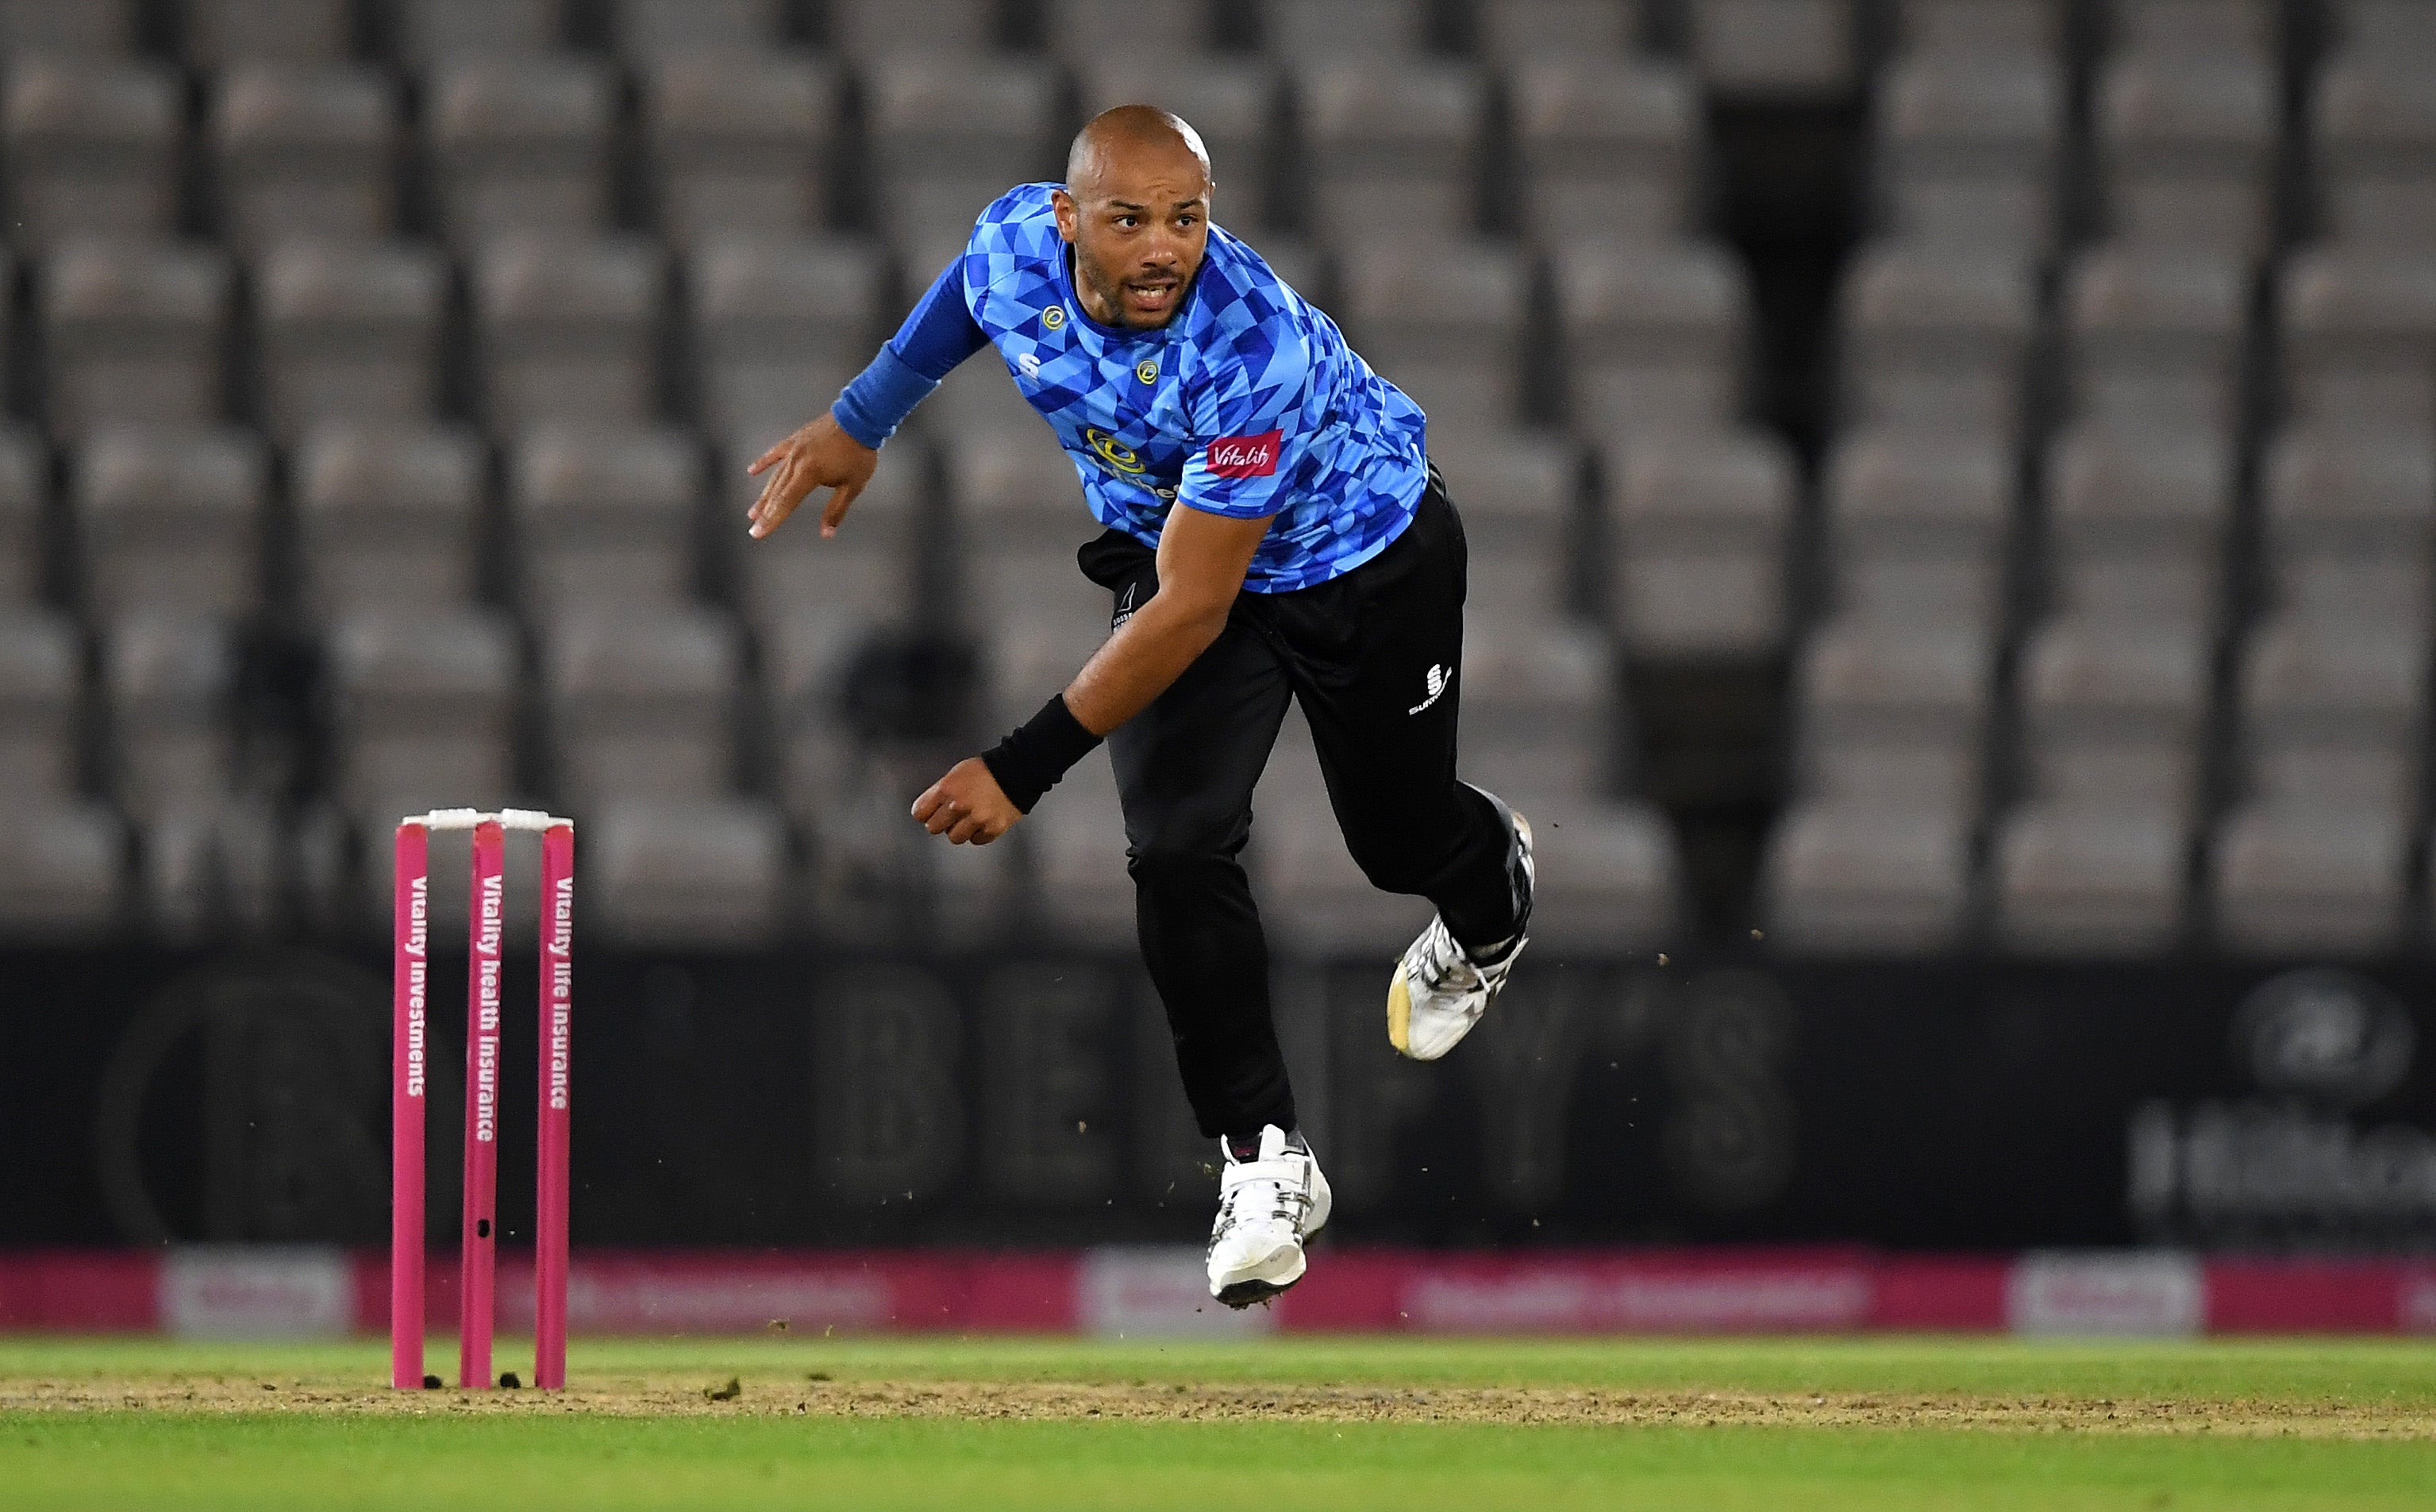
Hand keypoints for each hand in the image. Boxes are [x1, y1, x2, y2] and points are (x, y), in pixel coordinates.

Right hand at [745, 412, 878, 538]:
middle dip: (765, 512)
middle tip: (753, 527)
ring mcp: (794, 449)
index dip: (771, 520)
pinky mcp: (795, 439)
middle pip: (776, 492)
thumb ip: (836, 510)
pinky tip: (751, 471)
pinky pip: (775, 453)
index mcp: (808, 474)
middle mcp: (796, 462)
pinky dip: (763, 462)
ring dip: (764, 495)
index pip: (785, 502)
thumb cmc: (858, 453)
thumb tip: (826, 533)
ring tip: (754, 511)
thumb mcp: (852, 486)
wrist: (859, 418)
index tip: (758, 532)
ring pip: (774, 476)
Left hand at [911, 758, 1022, 844]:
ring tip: (970, 819)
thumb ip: (940, 790)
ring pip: (955, 838)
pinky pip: (976, 840)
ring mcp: (976, 819)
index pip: (920, 813)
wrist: (1017, 772)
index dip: (925, 813)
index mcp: (947, 789)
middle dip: (941, 822)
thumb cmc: (987, 771)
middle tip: (952, 816)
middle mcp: (959, 806)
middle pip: (934, 828)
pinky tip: (983, 821)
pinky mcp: (992, 829)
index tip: (930, 813)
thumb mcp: (957, 773)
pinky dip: (979, 833)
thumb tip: (927, 808)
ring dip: (961, 830)